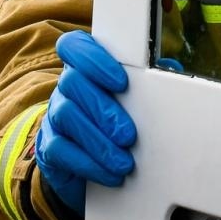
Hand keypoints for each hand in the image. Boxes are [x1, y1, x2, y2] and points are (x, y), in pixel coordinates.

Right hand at [34, 30, 137, 213]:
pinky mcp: (49, 147)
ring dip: (98, 141)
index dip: (93, 58)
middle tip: (128, 134)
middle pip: (73, 82)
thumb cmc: (116, 122)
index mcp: (84, 68)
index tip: (121, 82)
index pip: (74, 45)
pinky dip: (89, 163)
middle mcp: (65, 87)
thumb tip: (171, 70)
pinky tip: (111, 174)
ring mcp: (54, 115)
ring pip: (66, 115)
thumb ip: (148, 83)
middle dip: (103, 109)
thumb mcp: (132, 100)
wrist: (90, 165)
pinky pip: (60, 149)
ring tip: (124, 160)